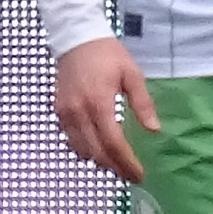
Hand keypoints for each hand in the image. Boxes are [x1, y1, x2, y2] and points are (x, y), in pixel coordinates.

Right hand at [53, 35, 159, 184]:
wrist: (76, 39)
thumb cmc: (108, 55)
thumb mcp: (132, 74)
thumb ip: (142, 103)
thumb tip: (154, 129)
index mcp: (99, 102)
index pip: (113, 143)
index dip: (126, 163)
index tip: (139, 174)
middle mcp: (79, 112)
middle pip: (96, 152)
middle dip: (115, 167)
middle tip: (131, 174)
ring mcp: (66, 114)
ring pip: (81, 150)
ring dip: (100, 161)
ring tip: (117, 164)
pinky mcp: (59, 112)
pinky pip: (71, 140)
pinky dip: (85, 150)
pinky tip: (98, 149)